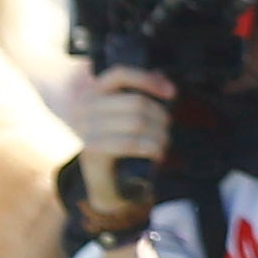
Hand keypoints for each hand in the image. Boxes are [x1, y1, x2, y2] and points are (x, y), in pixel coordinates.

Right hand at [77, 65, 175, 227]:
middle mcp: (84, 108)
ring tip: (165, 141)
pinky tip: (159, 153)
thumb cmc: (115, 142)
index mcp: (91, 92)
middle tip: (168, 128)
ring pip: (136, 122)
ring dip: (159, 133)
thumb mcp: (123, 114)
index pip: (120, 74)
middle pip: (135, 102)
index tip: (172, 93)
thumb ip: (138, 91)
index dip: (148, 80)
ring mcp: (85, 130)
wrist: (100, 182)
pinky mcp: (91, 151)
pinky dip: (150, 147)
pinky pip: (129, 143)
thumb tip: (160, 75)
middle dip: (159, 115)